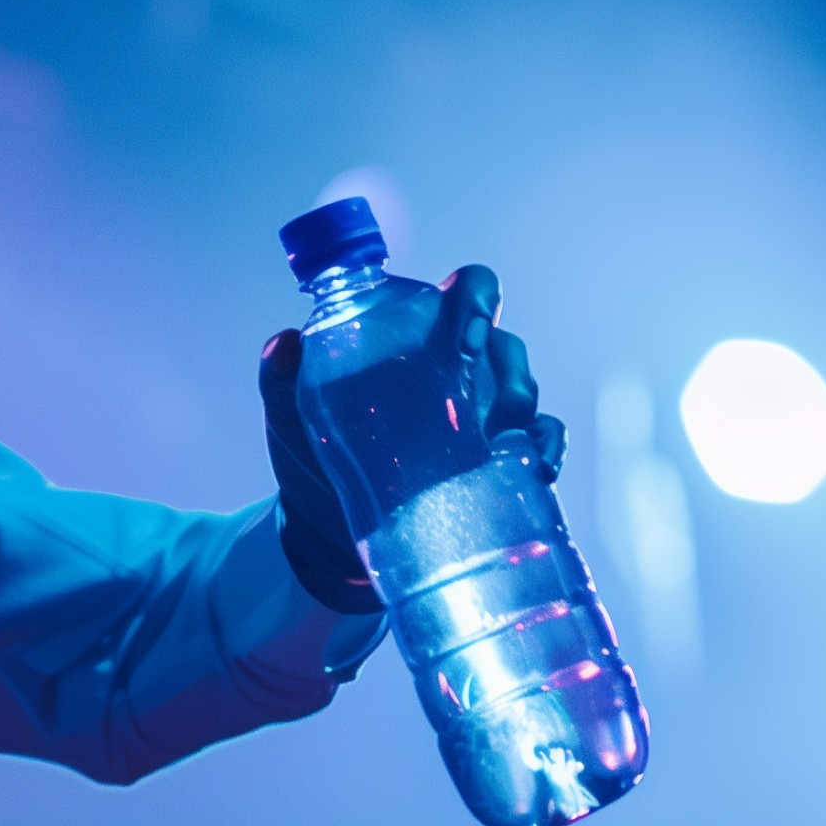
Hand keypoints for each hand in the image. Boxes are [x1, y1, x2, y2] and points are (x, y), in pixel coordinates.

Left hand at [260, 264, 564, 615]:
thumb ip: (281, 379)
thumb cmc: (312, 456)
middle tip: (489, 399)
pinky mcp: (496, 462)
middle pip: (505, 346)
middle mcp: (461, 369)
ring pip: (524, 392)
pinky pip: (538, 443)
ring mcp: (483, 416)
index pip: (464, 293)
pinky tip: (537, 468)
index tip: (464, 334)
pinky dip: (544, 449)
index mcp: (418, 339)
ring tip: (503, 439)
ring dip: (525, 409)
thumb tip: (282, 345)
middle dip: (507, 367)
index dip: (476, 298)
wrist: (323, 532)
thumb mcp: (291, 416)